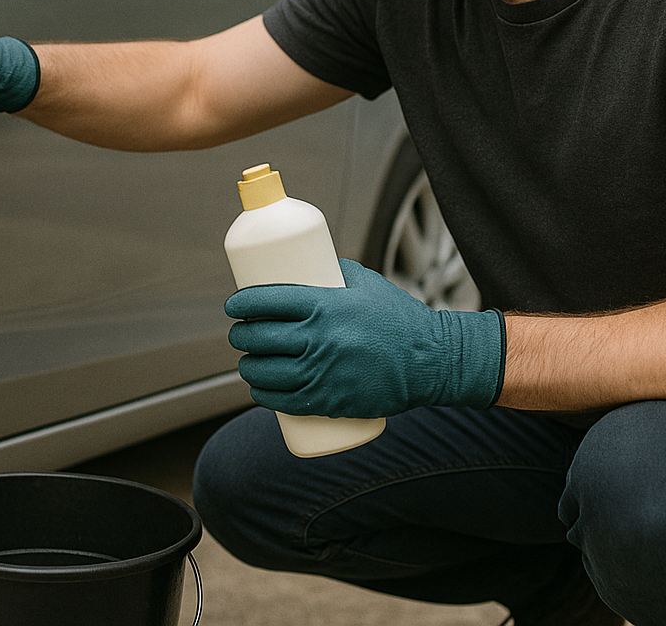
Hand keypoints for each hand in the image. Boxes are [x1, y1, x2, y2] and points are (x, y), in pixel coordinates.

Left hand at [225, 258, 504, 418]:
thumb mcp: (366, 284)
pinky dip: (264, 396)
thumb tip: (303, 264)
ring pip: (264, 372)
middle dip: (240, 334)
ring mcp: (322, 373)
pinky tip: (259, 390)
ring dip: (247, 367)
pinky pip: (283, 401)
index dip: (241, 302)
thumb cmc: (399, 319)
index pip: (266, 300)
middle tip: (241, 332)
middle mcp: (318, 339)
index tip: (234, 304)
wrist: (432, 362)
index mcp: (324, 305)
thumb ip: (333, 272)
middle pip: (259, 337)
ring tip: (249, 360)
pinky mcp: (329, 401)